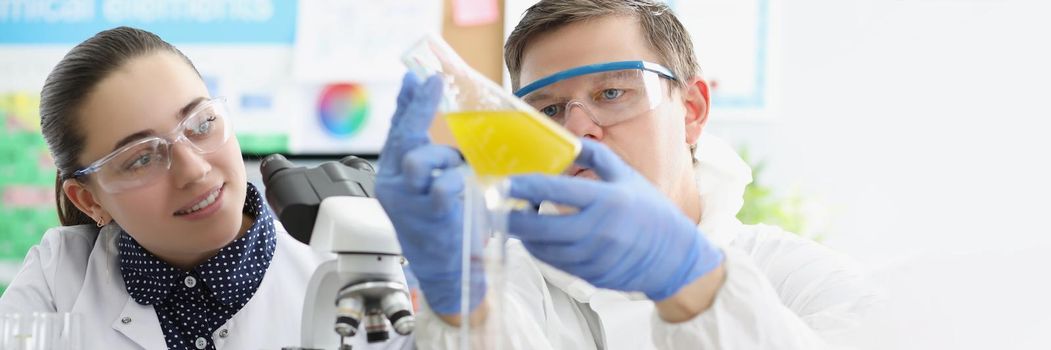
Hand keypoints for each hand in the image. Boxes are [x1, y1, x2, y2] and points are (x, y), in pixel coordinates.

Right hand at [375, 73, 481, 314]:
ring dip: (444, 158)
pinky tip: (464, 188)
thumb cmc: (443, 227)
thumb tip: (434, 121)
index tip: (415, 78)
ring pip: (420, 160)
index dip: (406, 103)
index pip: (396, 132)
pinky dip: (457, 182)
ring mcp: (408, 203)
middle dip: (419, 108)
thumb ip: (430, 154)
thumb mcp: (432, 184)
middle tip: (433, 84)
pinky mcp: (429, 216)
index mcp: (391, 177)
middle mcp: (393, 187)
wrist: (447, 272)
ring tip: (458, 171)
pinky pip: (443, 186)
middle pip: (403, 137)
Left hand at [508, 139, 723, 300]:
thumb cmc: (651, 212)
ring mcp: (592, 257)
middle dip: (511, 219)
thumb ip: (597, 155)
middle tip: (495, 207)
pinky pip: (554, 263)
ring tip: (516, 219)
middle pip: (539, 229)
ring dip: (524, 236)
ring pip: (542, 249)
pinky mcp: (589, 275)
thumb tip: (567, 139)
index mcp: (605, 200)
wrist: (675, 257)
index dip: (524, 187)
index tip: (504, 182)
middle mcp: (597, 231)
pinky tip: (537, 238)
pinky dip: (541, 250)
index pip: (554, 191)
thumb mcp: (627, 176)